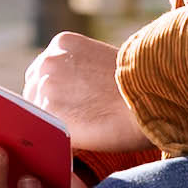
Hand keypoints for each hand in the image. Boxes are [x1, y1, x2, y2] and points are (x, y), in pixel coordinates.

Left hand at [23, 31, 149, 153]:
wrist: (154, 98)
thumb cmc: (139, 85)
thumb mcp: (102, 63)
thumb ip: (78, 72)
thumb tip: (68, 96)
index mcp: (61, 43)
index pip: (43, 73)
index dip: (55, 93)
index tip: (70, 107)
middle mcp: (48, 61)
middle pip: (33, 92)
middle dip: (49, 107)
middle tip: (75, 123)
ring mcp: (45, 88)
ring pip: (36, 114)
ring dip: (51, 125)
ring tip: (79, 134)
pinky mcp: (50, 114)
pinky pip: (45, 133)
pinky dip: (57, 141)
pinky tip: (78, 144)